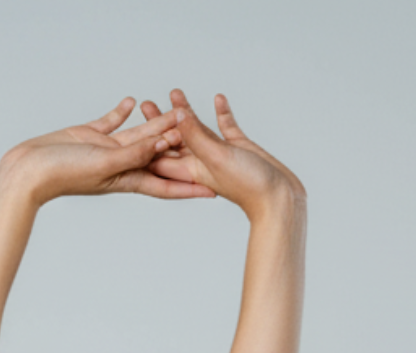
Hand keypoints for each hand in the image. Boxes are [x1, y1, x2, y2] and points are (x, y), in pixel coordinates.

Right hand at [1, 98, 216, 204]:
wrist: (30, 169)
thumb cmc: (64, 174)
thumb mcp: (105, 164)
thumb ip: (133, 154)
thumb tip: (161, 144)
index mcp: (125, 179)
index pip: (164, 185)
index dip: (189, 187)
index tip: (212, 190)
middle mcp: (119, 165)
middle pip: (156, 156)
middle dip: (179, 149)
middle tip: (204, 139)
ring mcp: (105, 150)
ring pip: (138, 135)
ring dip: (157, 124)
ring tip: (177, 111)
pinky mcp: (89, 135)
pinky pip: (112, 122)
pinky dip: (123, 113)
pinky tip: (134, 102)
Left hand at [139, 91, 304, 218]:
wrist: (278, 197)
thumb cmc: (247, 185)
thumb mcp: (215, 157)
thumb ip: (195, 136)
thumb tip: (176, 115)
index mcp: (190, 172)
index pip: (162, 155)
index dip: (148, 139)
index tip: (136, 121)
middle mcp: (202, 163)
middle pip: (175, 140)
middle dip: (160, 123)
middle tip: (146, 104)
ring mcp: (220, 154)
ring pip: (197, 130)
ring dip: (186, 113)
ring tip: (174, 93)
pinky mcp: (238, 147)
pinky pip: (225, 127)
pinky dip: (220, 113)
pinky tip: (218, 99)